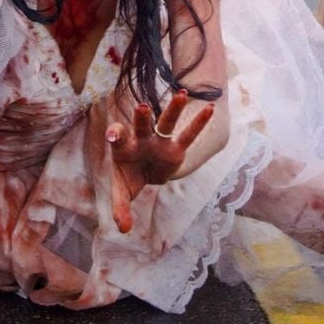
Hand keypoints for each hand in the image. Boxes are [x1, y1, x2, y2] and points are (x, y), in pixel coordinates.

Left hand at [107, 90, 213, 232]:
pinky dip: (199, 123)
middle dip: (142, 118)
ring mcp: (159, 141)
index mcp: (124, 147)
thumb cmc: (129, 177)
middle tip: (143, 107)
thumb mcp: (122, 191)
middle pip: (141, 127)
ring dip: (173, 110)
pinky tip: (209, 109)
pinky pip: (188, 135)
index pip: (118, 138)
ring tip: (180, 94)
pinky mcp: (176, 148)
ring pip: (166, 124)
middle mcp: (142, 140)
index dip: (116, 134)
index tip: (113, 132)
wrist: (144, 173)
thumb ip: (120, 207)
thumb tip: (123, 229)